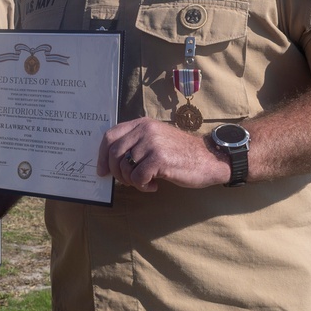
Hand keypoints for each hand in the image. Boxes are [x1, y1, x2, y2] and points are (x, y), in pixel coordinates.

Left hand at [97, 117, 228, 190]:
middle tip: (128, 182)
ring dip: (132, 181)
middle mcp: (145, 130)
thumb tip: (109, 162)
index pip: (110, 136)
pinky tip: (153, 186)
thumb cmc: (180, 153)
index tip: (103, 171)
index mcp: (141, 124)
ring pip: (125, 168)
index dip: (102, 155)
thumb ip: (135, 143)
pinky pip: (137, 178)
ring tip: (146, 182)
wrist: (209, 158)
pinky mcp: (159, 159)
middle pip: (113, 154)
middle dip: (116, 173)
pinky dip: (142, 187)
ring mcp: (152, 143)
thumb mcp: (156, 139)